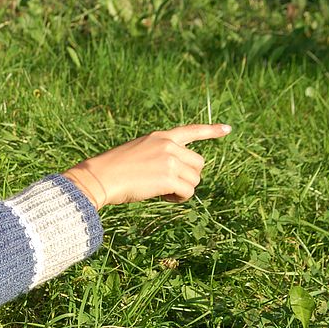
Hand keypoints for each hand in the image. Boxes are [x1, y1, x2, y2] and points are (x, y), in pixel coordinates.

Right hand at [63, 124, 230, 208]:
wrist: (100, 177)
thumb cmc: (112, 169)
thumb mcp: (138, 153)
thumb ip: (159, 156)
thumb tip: (179, 175)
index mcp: (160, 137)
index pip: (191, 131)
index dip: (211, 131)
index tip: (227, 129)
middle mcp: (168, 146)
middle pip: (198, 164)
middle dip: (189, 176)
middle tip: (171, 185)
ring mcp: (170, 161)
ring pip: (195, 179)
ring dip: (183, 189)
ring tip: (163, 191)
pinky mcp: (169, 178)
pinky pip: (187, 192)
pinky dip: (179, 198)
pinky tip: (164, 197)